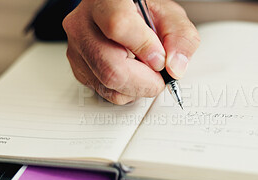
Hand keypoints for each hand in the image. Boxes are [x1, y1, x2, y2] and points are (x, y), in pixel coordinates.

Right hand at [63, 0, 199, 104]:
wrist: (119, 17)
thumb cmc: (142, 14)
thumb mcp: (169, 16)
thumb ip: (180, 37)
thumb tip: (174, 67)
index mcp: (105, 1)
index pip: (118, 26)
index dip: (144, 48)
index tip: (160, 59)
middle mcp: (83, 25)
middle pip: (111, 68)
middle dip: (145, 81)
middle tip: (160, 75)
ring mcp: (77, 49)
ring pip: (109, 85)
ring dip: (137, 88)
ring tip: (146, 71)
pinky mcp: (79, 70)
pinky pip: (106, 93)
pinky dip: (127, 90)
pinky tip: (133, 74)